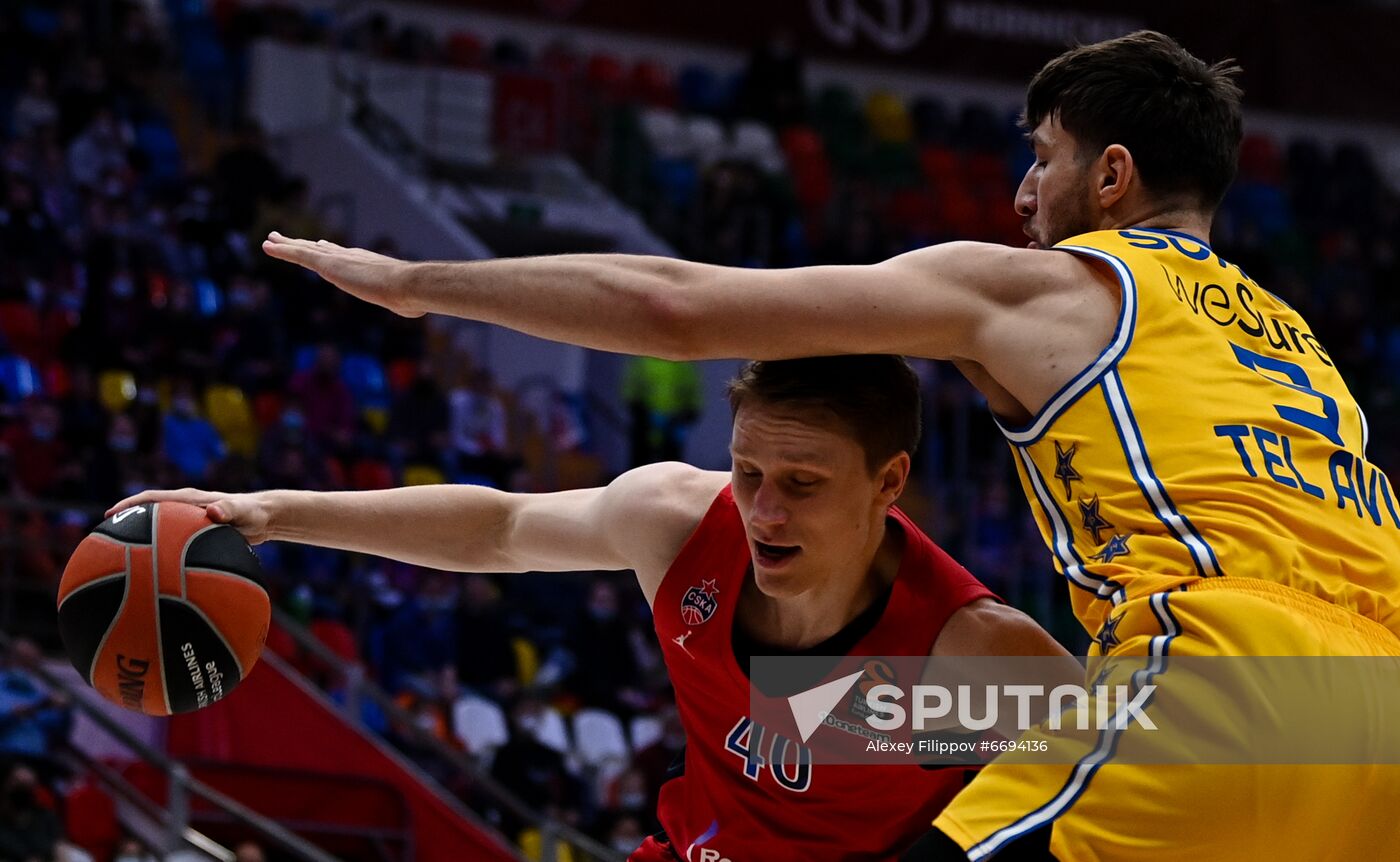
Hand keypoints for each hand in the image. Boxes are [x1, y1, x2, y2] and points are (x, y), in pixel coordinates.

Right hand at [104, 488, 273, 544]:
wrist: (265, 518)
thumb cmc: (253, 513)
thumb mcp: (243, 513)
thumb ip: (230, 510)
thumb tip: (214, 512)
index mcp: (189, 500)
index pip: (152, 499)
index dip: (129, 506)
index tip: (108, 516)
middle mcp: (184, 509)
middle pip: (147, 515)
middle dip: (125, 524)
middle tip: (102, 541)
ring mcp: (187, 521)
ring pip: (156, 530)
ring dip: (140, 541)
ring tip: (119, 561)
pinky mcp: (193, 534)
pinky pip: (170, 542)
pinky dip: (160, 553)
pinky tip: (153, 574)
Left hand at [262, 231, 424, 317]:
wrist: (407, 285)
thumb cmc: (410, 295)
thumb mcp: (405, 300)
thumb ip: (404, 303)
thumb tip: (415, 309)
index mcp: (367, 264)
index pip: (343, 255)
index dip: (329, 250)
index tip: (320, 244)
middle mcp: (351, 257)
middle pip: (321, 248)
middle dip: (304, 244)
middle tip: (287, 239)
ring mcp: (338, 259)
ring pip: (305, 249)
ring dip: (286, 244)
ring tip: (270, 239)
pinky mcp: (327, 265)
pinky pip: (299, 255)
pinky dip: (282, 250)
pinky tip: (267, 246)